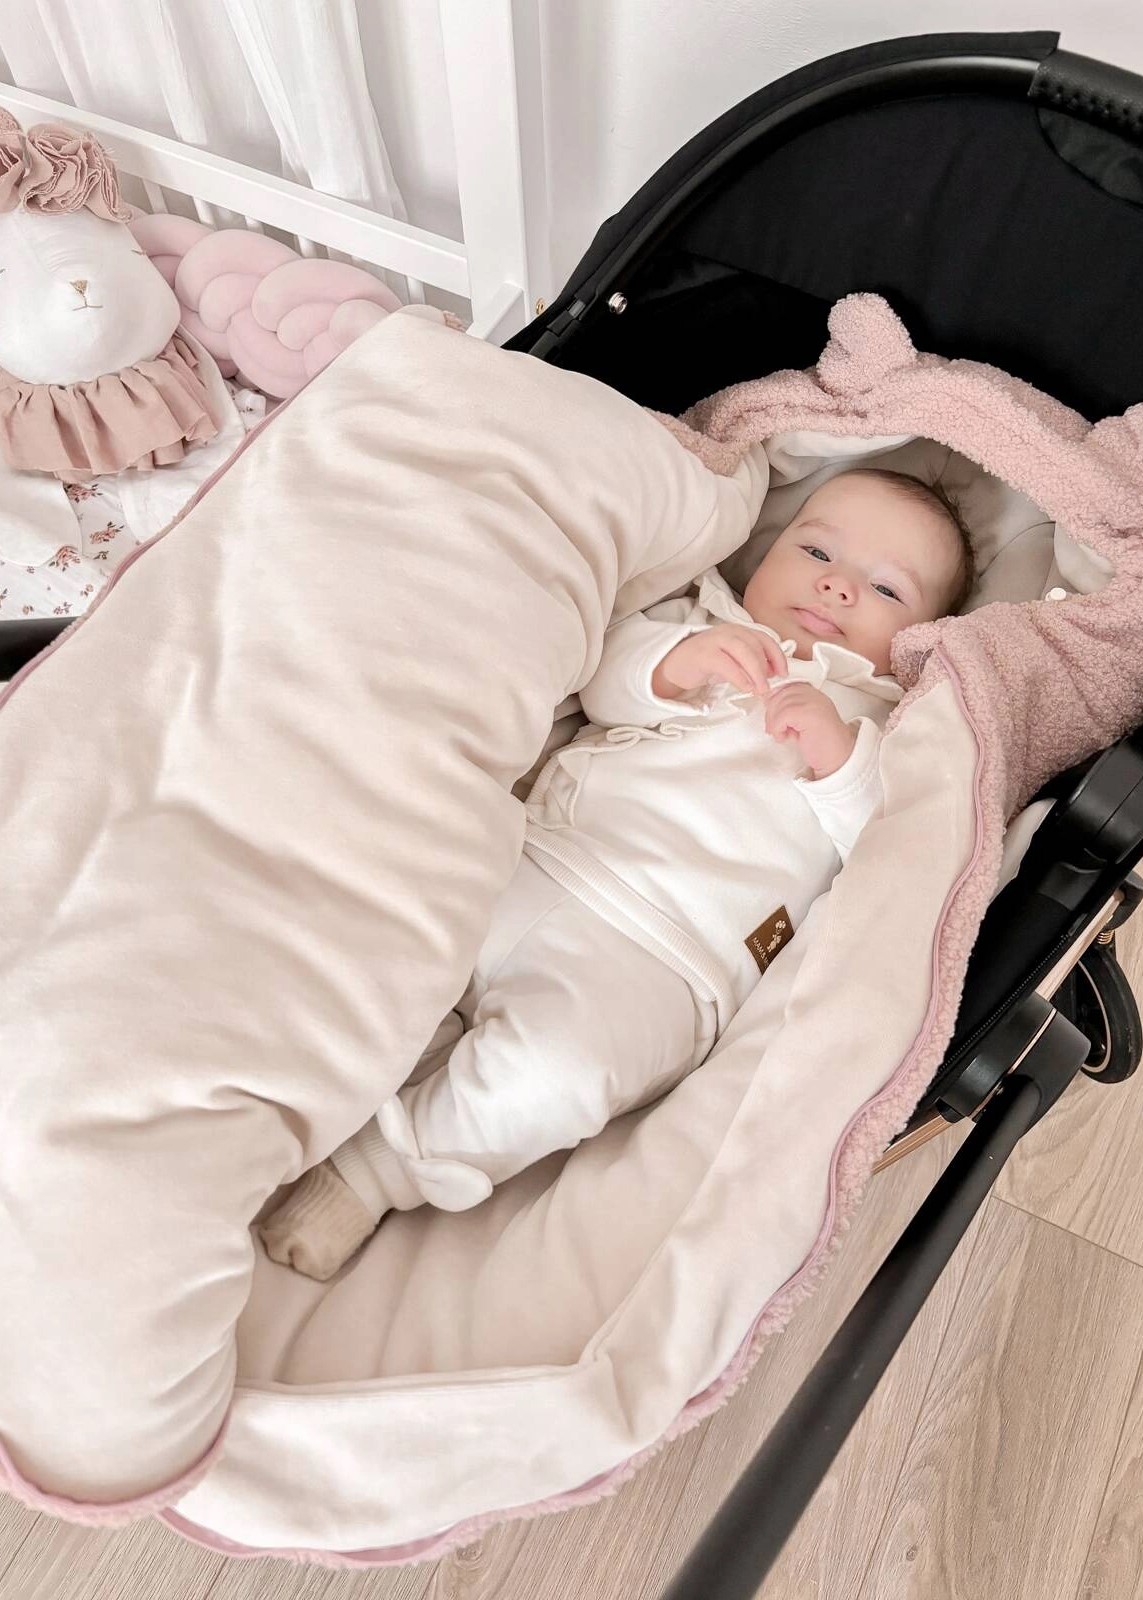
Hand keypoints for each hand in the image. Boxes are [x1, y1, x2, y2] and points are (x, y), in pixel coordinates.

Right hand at [652, 624, 787, 700]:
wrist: (674, 666)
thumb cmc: (706, 665)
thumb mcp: (733, 662)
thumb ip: (751, 663)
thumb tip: (772, 673)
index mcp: (738, 631)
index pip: (764, 638)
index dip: (776, 655)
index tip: (783, 673)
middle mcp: (728, 631)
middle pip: (755, 645)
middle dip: (766, 667)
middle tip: (769, 687)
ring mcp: (715, 640)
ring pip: (743, 651)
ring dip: (756, 672)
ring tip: (760, 690)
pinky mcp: (703, 653)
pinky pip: (726, 664)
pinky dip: (739, 677)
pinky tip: (745, 688)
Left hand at [764, 682, 856, 777]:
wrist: (837, 757)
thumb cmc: (821, 743)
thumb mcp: (803, 721)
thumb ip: (791, 709)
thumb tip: (767, 702)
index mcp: (813, 694)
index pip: (786, 687)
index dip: (775, 701)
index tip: (773, 717)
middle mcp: (814, 695)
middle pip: (780, 694)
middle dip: (771, 713)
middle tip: (774, 729)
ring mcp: (812, 702)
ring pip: (779, 704)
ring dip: (774, 723)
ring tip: (782, 735)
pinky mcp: (808, 714)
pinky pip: (782, 716)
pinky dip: (778, 729)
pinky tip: (785, 738)